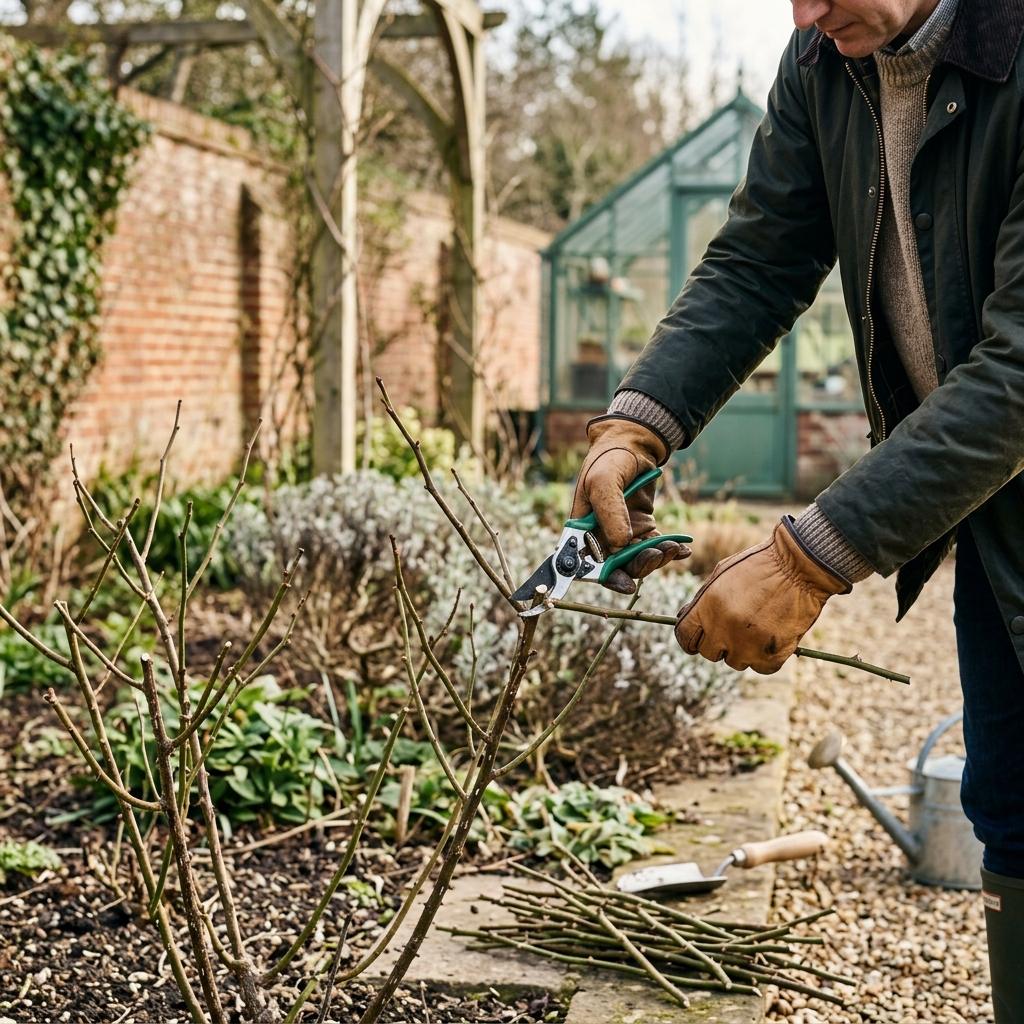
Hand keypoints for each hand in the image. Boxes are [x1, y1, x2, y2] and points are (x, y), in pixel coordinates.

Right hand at [571, 417, 690, 593]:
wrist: (633, 442)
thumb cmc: (610, 460)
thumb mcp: (604, 481)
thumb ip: (609, 513)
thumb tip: (620, 544)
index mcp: (581, 529)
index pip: (587, 563)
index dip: (604, 577)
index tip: (626, 584)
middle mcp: (599, 535)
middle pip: (616, 566)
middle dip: (638, 567)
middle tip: (656, 555)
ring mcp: (622, 533)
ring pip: (637, 559)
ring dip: (655, 558)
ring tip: (672, 547)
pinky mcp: (642, 528)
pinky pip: (653, 547)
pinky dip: (668, 550)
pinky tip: (681, 548)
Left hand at [675, 516, 850, 672]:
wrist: (800, 566)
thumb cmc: (759, 565)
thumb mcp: (722, 575)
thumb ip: (703, 602)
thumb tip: (687, 620)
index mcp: (707, 608)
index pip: (685, 638)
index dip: (691, 638)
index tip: (700, 638)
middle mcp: (723, 629)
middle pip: (709, 653)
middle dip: (719, 643)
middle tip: (735, 628)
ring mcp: (748, 645)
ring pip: (736, 661)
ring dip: (744, 649)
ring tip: (759, 626)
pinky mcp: (773, 655)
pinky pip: (761, 667)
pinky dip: (767, 657)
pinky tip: (773, 636)